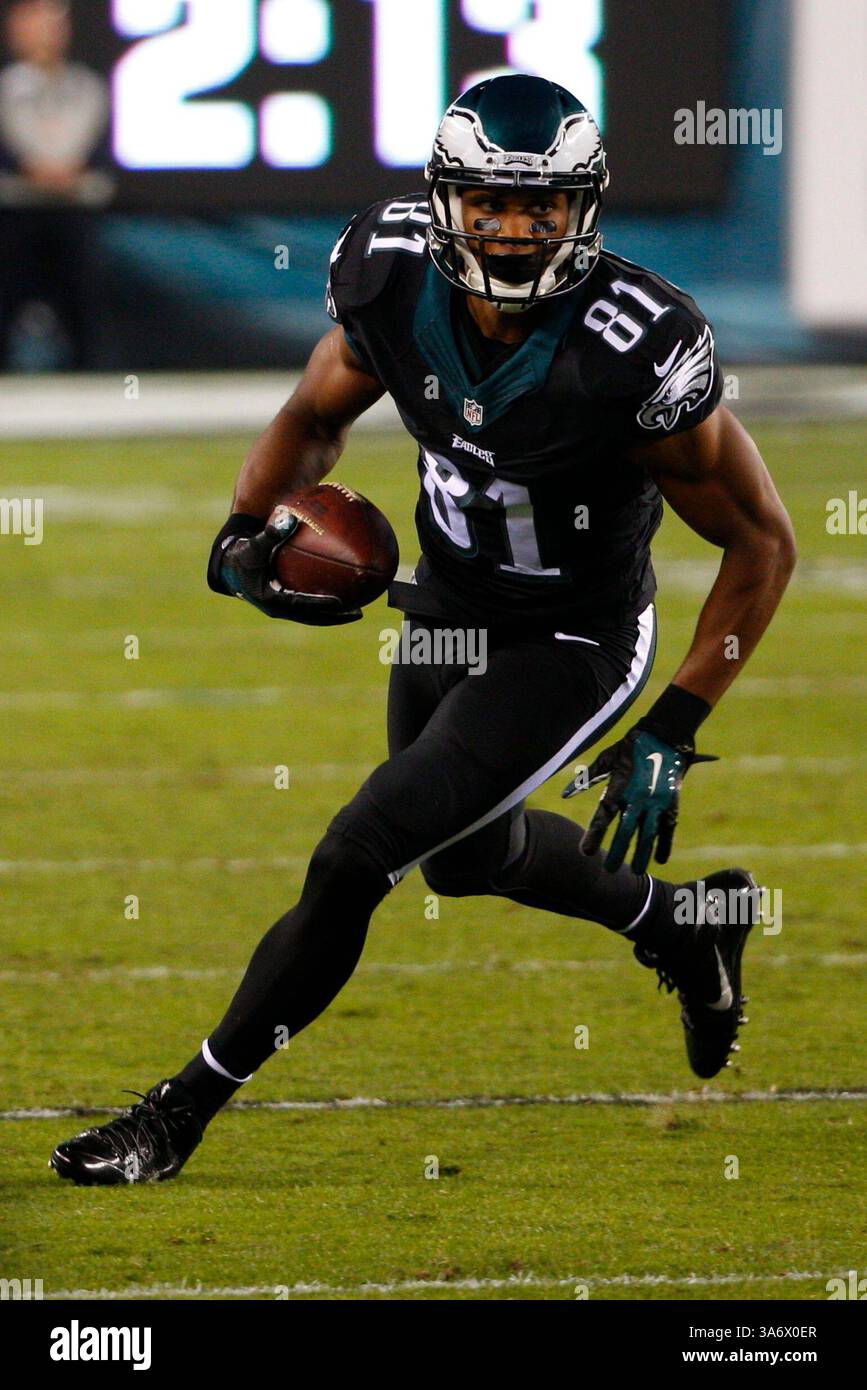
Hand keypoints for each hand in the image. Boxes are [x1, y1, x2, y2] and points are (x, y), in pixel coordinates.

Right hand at [216, 515, 361, 625]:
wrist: (230, 567)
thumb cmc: (243, 554)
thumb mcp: (254, 545)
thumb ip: (271, 534)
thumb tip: (288, 518)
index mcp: (272, 598)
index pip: (300, 604)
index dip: (319, 604)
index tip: (339, 602)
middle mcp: (279, 608)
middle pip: (312, 617)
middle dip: (335, 616)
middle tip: (358, 613)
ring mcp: (283, 608)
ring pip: (312, 614)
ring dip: (333, 613)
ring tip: (358, 609)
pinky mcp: (286, 603)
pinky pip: (309, 604)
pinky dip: (324, 600)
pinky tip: (343, 591)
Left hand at [562, 726, 714, 873]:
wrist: (665, 736)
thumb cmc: (630, 748)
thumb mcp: (607, 759)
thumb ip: (587, 779)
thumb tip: (564, 794)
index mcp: (619, 786)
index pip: (604, 816)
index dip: (595, 835)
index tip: (586, 852)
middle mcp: (638, 796)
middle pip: (626, 831)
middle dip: (618, 852)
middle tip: (608, 870)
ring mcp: (656, 800)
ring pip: (649, 833)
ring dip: (641, 854)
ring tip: (634, 872)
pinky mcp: (671, 802)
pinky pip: (668, 827)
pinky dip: (665, 843)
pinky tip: (660, 859)